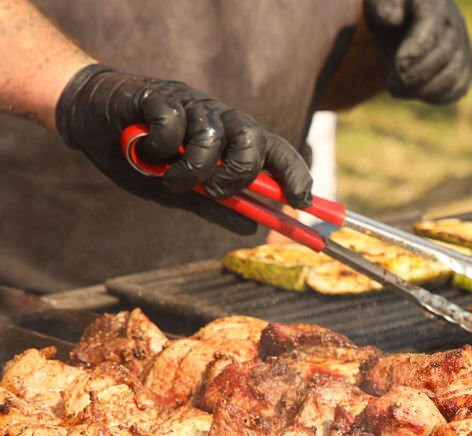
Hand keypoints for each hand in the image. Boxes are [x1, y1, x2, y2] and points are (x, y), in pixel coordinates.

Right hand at [55, 64, 312, 233]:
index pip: (276, 152)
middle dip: (239, 174)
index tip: (303, 202)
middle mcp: (219, 119)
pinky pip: (174, 123)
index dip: (295, 174)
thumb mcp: (181, 192)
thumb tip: (253, 229)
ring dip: (191, 170)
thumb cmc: (141, 157)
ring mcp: (192, 105)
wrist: (92, 122)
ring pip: (214, 137)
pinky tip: (145, 149)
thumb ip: (215, 207)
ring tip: (169, 178)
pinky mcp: (160, 95)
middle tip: (215, 191)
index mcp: (231, 141)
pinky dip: (159, 146)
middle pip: (254, 141)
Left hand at [365, 0, 471, 104]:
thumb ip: (384, 7)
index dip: (415, 50)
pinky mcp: (464, 66)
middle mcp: (454, 23)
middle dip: (417, 74)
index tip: (397, 67)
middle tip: (390, 85)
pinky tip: (413, 94)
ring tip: (396, 90)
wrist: (407, 17)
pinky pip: (458, 88)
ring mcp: (463, 46)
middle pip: (444, 54)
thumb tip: (392, 18)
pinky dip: (436, 97)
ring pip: (453, 75)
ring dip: (424, 90)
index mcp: (434, 3)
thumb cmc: (391, 9)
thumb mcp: (381, 2)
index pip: (430, 28)